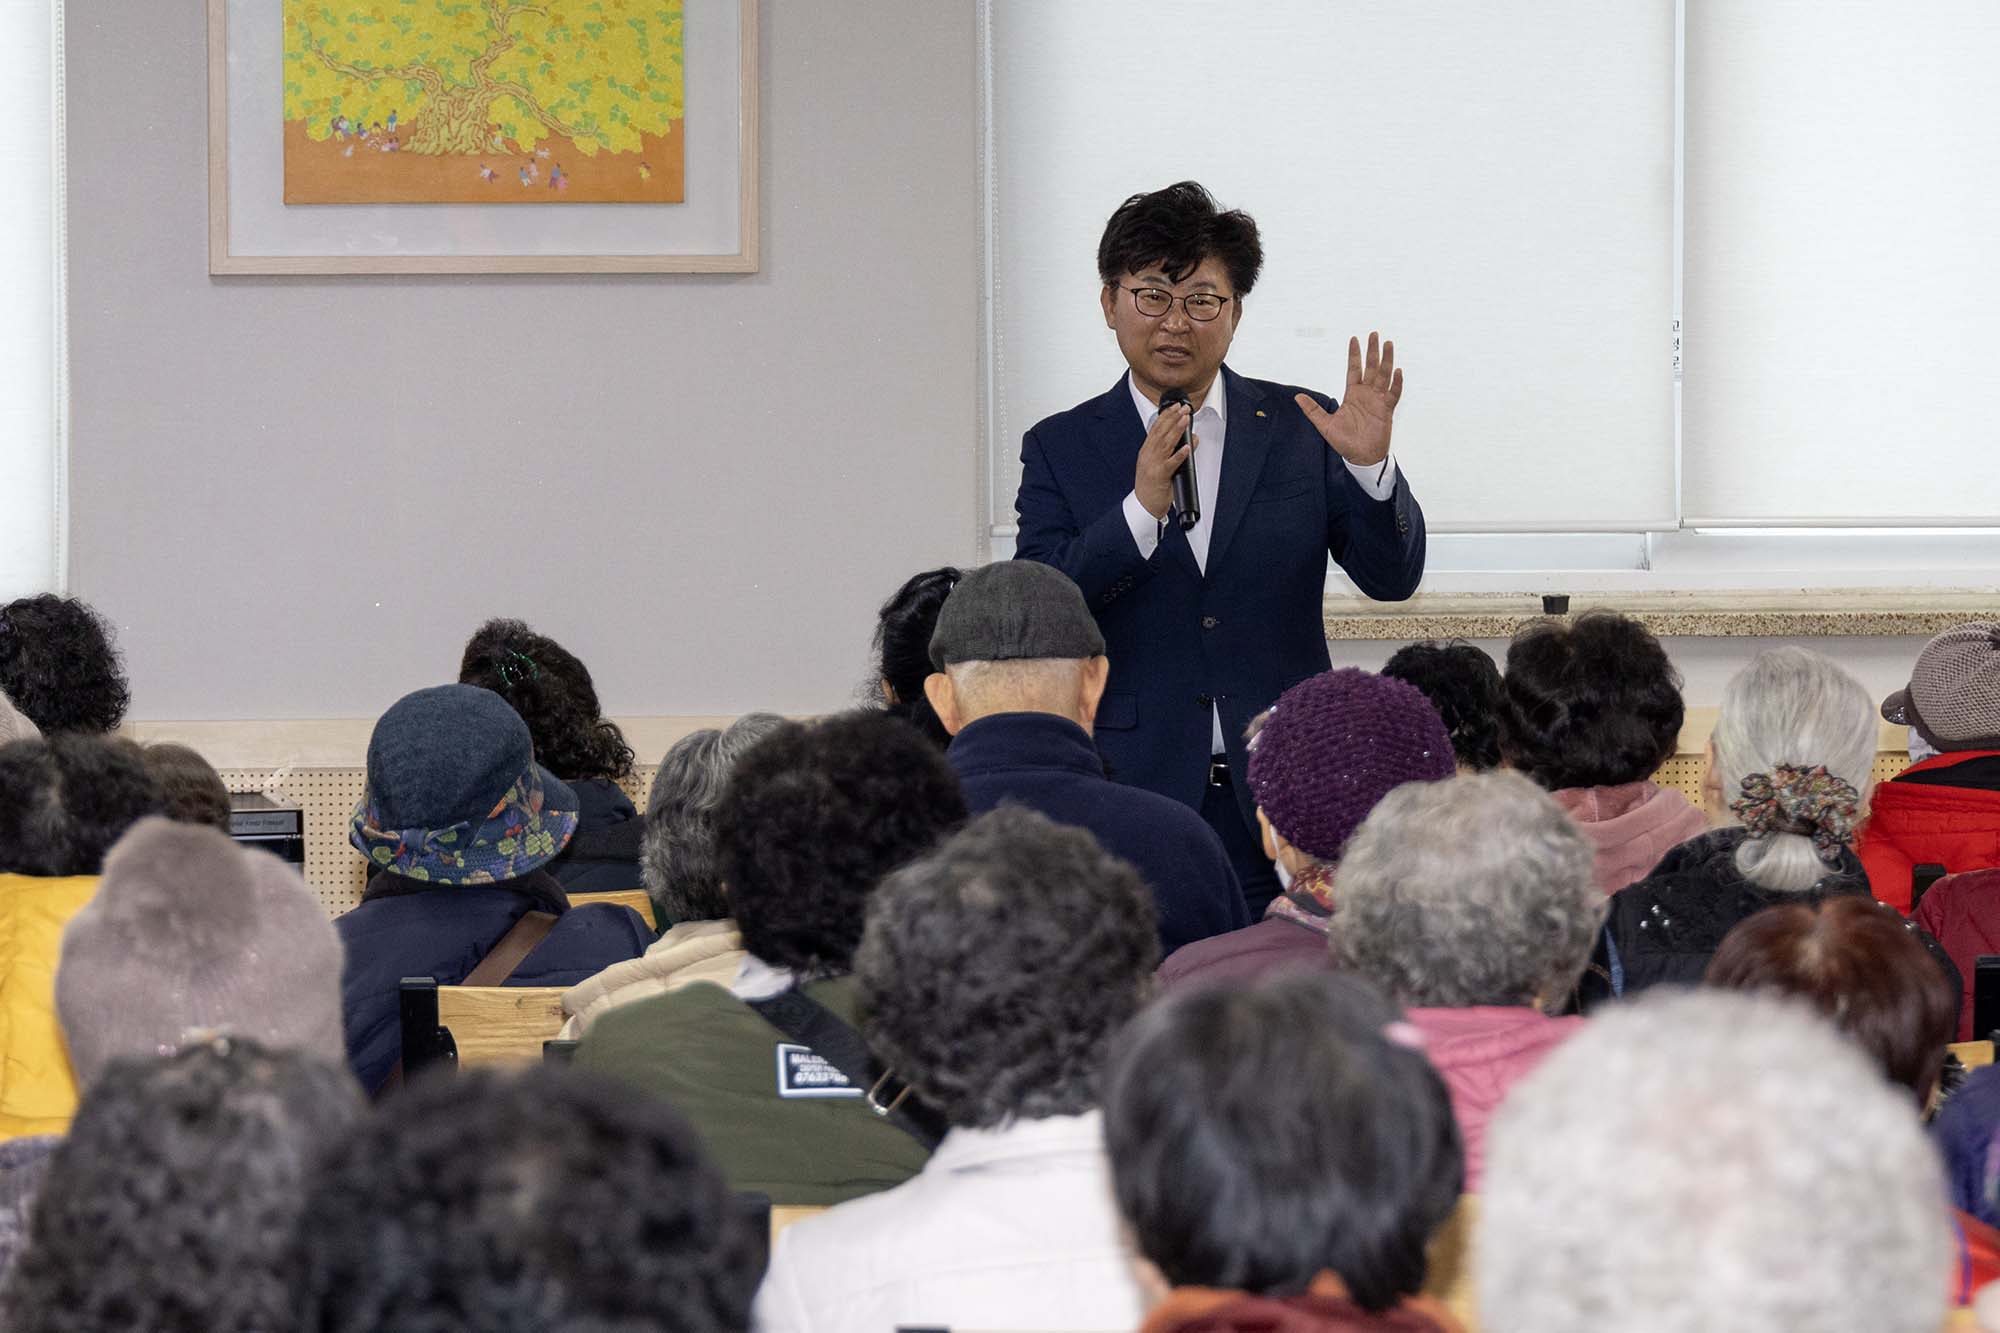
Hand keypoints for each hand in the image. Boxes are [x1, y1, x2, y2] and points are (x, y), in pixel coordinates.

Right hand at [1133, 401, 1193, 520]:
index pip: (1155, 429)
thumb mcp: (1160, 465)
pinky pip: (1170, 464)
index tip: (1175, 407)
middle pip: (1160, 433)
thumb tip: (1189, 440)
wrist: (1143, 506)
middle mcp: (1148, 456)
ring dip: (1176, 430)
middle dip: (1172, 418)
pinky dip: (1178, 454)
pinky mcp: (1160, 476)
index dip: (1166, 416)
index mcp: (1146, 451)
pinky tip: (1186, 447)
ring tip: (1185, 420)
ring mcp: (1153, 465)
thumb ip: (1172, 452)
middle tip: (1183, 409)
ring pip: (1165, 444)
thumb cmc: (1151, 486)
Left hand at [1295, 331, 1402, 467]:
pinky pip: (1393, 394)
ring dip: (1386, 360)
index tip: (1354, 339)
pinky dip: (1396, 383)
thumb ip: (1312, 410)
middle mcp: (1366, 394)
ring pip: (1383, 376)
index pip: (1354, 369)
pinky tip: (1397, 371)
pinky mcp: (1386, 410)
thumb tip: (1297, 397)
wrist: (1360, 457)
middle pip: (1371, 367)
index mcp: (1352, 394)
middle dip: (1372, 351)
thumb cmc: (1344, 442)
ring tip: (1388, 344)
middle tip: (1375, 334)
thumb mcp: (1325, 425)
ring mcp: (1377, 401)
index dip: (1354, 355)